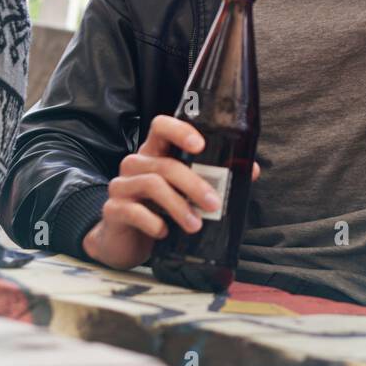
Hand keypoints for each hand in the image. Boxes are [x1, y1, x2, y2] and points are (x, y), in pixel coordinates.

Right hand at [82, 114, 260, 270]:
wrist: (124, 240)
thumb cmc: (158, 209)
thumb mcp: (184, 192)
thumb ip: (214, 178)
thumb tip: (252, 169)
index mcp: (155, 153)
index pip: (161, 126)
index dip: (180, 130)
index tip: (201, 145)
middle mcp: (136, 164)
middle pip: (165, 164)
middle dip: (194, 184)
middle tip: (214, 204)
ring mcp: (121, 185)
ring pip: (152, 185)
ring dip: (179, 206)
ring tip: (195, 225)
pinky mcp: (113, 209)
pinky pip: (133, 211)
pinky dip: (153, 222)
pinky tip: (164, 232)